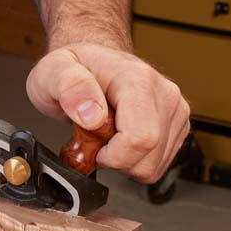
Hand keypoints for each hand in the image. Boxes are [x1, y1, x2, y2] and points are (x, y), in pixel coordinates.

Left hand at [26, 43, 189, 182]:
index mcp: (138, 79)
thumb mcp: (53, 71)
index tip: (92, 144)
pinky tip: (121, 139)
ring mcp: (174, 111)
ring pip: (153, 167)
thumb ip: (68, 87)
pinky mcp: (177, 126)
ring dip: (124, 162)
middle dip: (115, 161)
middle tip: (96, 138)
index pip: (140, 138)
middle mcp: (164, 94)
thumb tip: (92, 115)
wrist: (93, 64)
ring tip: (107, 135)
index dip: (111, 155)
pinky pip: (157, 165)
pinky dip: (135, 161)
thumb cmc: (76, 68)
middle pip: (148, 159)